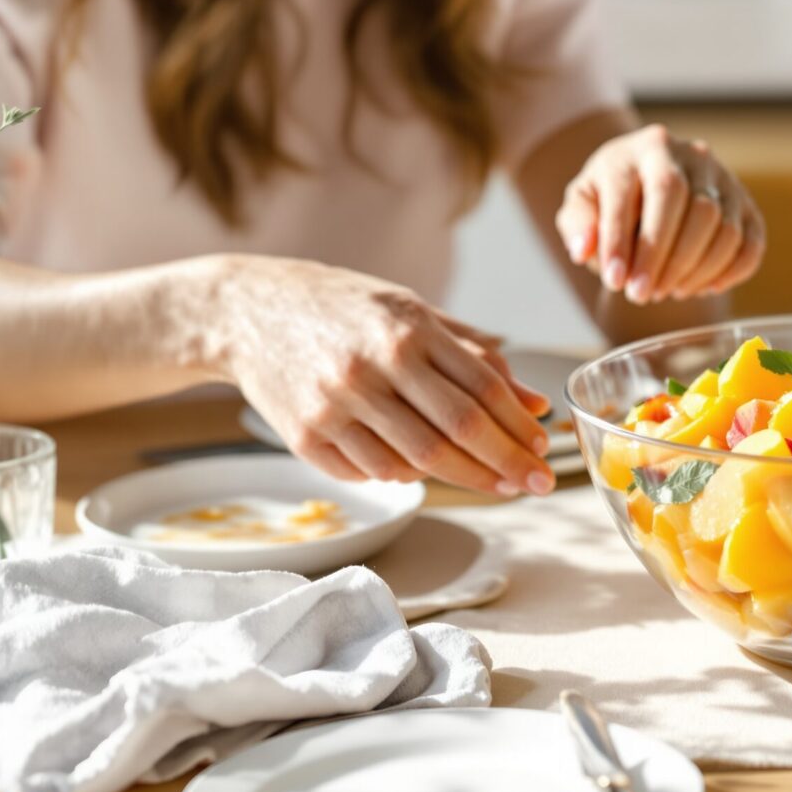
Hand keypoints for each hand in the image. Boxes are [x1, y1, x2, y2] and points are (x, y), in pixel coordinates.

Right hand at [208, 256, 553, 494]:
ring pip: (417, 461)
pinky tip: (425, 469)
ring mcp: (335, 404)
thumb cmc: (341, 308)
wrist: (247, 310)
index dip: (519, 425)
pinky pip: (371, 472)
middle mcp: (372, 366)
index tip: (544, 448)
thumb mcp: (409, 312)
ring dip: (464, 478)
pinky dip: (406, 475)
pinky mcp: (306, 436)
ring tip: (494, 483)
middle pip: (457, 431)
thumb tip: (533, 403)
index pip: (481, 387)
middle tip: (538, 484)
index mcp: (406, 328)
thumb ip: (472, 356)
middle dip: (507, 464)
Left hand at [555, 123, 764, 303]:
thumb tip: (585, 250)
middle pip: (693, 208)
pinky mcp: (747, 204)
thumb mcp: (583, 203)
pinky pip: (751, 243)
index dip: (625, 242)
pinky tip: (701, 289)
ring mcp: (725, 178)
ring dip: (695, 271)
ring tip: (665, 291)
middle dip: (666, 260)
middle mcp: (692, 155)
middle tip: (641, 296)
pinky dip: (730, 273)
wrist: (648, 183)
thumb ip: (578, 224)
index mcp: (646, 147)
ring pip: (725, 229)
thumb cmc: (612, 198)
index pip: (639, 193)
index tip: (615, 283)